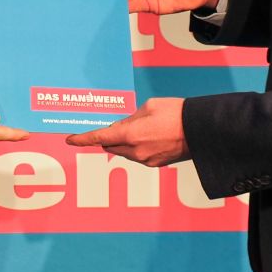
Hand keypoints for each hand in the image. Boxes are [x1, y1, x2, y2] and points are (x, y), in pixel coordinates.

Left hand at [65, 98, 187, 166]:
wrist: (201, 131)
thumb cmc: (176, 113)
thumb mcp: (149, 107)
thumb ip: (130, 118)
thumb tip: (122, 126)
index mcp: (131, 134)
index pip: (99, 138)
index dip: (82, 139)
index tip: (70, 139)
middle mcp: (135, 151)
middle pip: (110, 146)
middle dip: (110, 136)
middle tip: (123, 123)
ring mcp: (145, 160)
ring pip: (124, 152)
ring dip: (125, 142)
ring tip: (144, 128)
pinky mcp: (155, 164)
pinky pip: (137, 156)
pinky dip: (137, 147)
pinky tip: (151, 136)